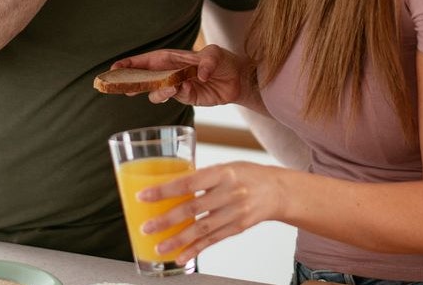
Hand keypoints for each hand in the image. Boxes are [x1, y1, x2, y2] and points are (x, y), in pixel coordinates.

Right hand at [112, 44, 245, 106]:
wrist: (238, 80)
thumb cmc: (223, 61)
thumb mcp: (216, 55)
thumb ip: (207, 62)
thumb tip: (199, 74)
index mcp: (170, 58)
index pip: (145, 61)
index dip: (129, 64)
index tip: (114, 68)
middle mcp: (169, 72)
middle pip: (144, 79)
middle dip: (131, 82)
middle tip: (122, 87)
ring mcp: (176, 86)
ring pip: (157, 92)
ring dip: (159, 91)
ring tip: (172, 87)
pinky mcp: (187, 98)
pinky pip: (177, 97)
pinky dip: (181, 93)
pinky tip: (189, 87)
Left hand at [139, 161, 285, 263]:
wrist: (278, 190)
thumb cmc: (247, 175)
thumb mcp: (226, 167)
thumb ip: (202, 177)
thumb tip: (170, 187)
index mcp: (223, 172)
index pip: (189, 182)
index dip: (164, 190)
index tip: (144, 196)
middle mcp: (230, 192)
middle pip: (192, 208)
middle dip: (166, 220)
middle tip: (147, 227)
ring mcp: (235, 212)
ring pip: (202, 229)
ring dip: (178, 239)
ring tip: (160, 247)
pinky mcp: (238, 227)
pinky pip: (213, 240)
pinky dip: (196, 249)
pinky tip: (182, 256)